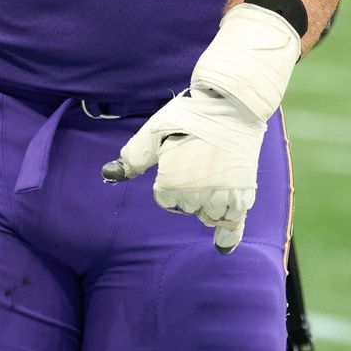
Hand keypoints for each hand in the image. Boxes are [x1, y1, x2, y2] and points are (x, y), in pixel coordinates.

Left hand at [104, 86, 266, 251]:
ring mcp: (221, 196)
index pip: (165, 199)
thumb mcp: (155, 131)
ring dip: (207, 203)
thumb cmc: (191, 115)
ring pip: (207, 215)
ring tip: (215, 175)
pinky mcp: (243, 193)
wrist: (233, 104)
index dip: (171, 181)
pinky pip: (233, 222)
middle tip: (200, 160)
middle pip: (187, 207)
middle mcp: (196, 194)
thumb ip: (133, 157)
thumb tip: (108, 173)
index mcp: (171, 182)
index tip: (181, 159)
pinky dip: (228, 234)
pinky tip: (223, 247)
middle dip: (189, 191)